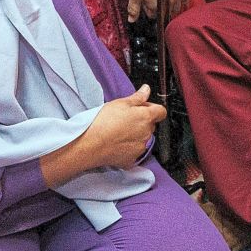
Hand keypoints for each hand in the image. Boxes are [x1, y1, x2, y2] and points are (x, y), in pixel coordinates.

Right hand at [39, 85, 166, 185]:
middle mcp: (147, 133)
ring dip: (135, 134)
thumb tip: (146, 90)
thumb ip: (137, 97)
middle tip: (124, 118)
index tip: (142, 107)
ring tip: (117, 131)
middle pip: (150, 125)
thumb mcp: (119, 103)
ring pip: (142, 138)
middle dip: (141, 121)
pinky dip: (127, 148)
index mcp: (146, 117)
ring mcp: (140, 148)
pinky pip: (134, 151)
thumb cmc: (103, 122)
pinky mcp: (132, 160)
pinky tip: (115, 143)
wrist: (90, 145)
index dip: (152, 108)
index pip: (161, 111)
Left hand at [126, 0, 190, 22]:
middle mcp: (170, 1)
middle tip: (153, 2)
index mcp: (158, 6)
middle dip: (160, 9)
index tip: (145, 6)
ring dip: (173, 7)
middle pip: (166, 12)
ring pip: (178, 6)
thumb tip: (132, 20)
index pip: (154, 15)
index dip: (148, 11)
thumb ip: (134, 9)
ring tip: (167, 4)